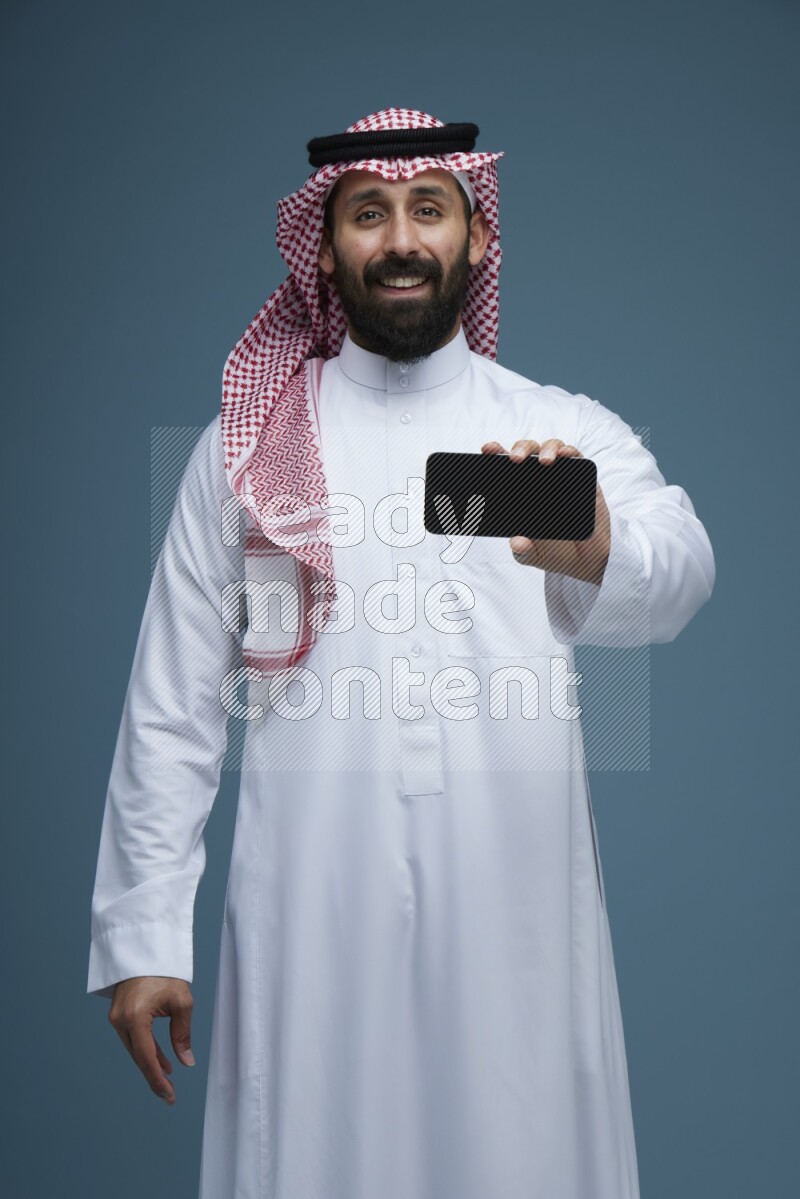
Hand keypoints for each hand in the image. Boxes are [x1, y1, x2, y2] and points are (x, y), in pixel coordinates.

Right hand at [108, 976, 194, 1105]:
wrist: (147, 950)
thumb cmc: (166, 972)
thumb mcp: (181, 1002)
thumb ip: (182, 1034)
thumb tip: (187, 1062)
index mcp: (135, 1018)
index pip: (146, 1058)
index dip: (158, 1080)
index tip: (169, 1096)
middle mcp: (120, 1021)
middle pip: (138, 1057)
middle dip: (154, 1076)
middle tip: (169, 1094)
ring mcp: (116, 1017)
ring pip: (135, 1049)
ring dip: (151, 1062)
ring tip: (168, 1075)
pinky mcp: (118, 1014)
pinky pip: (133, 1038)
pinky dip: (146, 1049)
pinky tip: (159, 1058)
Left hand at [480, 438, 610, 584]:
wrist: (585, 558)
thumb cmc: (553, 551)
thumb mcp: (533, 555)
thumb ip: (522, 550)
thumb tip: (516, 542)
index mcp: (518, 491)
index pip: (503, 467)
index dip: (494, 454)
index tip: (487, 450)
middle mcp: (537, 477)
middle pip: (526, 451)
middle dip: (519, 449)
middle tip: (515, 459)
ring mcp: (559, 474)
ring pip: (550, 448)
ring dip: (546, 449)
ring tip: (545, 462)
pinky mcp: (581, 476)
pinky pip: (575, 456)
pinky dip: (570, 451)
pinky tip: (565, 456)